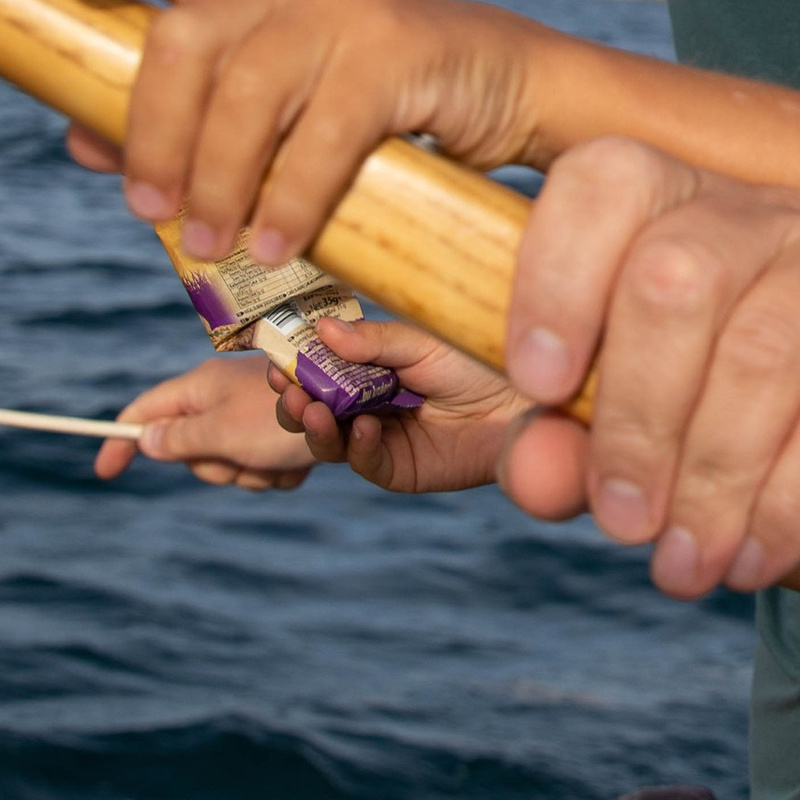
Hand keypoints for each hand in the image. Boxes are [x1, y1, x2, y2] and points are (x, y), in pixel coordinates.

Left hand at [36, 0, 546, 261]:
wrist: (513, 93)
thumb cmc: (391, 110)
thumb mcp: (285, 114)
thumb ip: (193, 122)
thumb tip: (79, 142)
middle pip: (185, 40)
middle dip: (155, 133)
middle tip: (148, 210)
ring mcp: (346, 10)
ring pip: (247, 93)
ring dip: (218, 181)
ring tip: (212, 245)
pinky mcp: (397, 50)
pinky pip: (323, 134)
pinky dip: (291, 199)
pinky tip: (276, 243)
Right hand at [95, 354, 317, 492]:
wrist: (364, 410)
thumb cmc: (285, 417)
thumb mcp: (222, 431)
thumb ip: (180, 438)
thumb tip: (144, 439)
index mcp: (204, 387)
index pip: (147, 411)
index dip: (122, 440)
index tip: (104, 473)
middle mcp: (228, 400)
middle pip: (193, 452)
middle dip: (217, 467)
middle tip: (241, 454)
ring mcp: (258, 419)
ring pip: (234, 468)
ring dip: (256, 473)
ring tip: (281, 454)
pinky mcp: (286, 437)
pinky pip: (268, 472)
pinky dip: (283, 473)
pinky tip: (303, 460)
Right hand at [270, 315, 528, 496]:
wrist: (524, 402)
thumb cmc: (478, 362)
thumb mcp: (422, 344)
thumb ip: (374, 342)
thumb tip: (320, 330)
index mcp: (367, 370)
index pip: (317, 371)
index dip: (294, 366)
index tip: (275, 358)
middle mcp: (366, 405)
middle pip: (312, 409)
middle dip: (294, 401)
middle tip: (287, 388)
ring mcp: (380, 439)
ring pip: (329, 441)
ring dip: (315, 426)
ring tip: (314, 409)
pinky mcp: (399, 469)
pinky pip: (365, 463)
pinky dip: (359, 446)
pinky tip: (365, 427)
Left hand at [496, 139, 799, 597]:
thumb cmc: (751, 445)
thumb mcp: (636, 452)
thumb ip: (565, 452)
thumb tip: (536, 472)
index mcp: (682, 211)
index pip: (611, 181)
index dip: (557, 276)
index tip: (539, 386)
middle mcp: (773, 211)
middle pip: (679, 273)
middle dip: (637, 418)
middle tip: (625, 521)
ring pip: (765, 346)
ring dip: (715, 475)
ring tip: (687, 563)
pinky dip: (796, 494)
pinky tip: (762, 554)